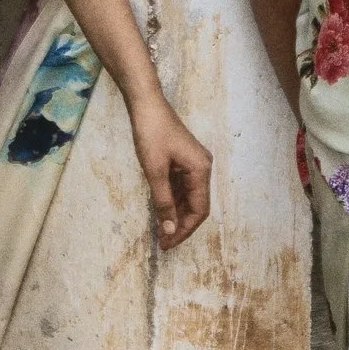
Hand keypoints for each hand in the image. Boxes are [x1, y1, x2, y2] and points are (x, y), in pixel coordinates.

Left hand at [130, 93, 212, 250]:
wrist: (146, 105)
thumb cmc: (151, 134)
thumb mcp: (155, 172)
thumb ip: (164, 202)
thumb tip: (169, 229)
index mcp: (201, 170)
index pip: (200, 210)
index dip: (184, 230)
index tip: (168, 244)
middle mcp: (202, 168)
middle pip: (196, 206)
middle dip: (180, 225)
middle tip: (163, 243)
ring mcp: (193, 164)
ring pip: (188, 198)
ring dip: (175, 214)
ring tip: (160, 232)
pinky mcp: (183, 161)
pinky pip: (181, 187)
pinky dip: (172, 201)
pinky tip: (161, 211)